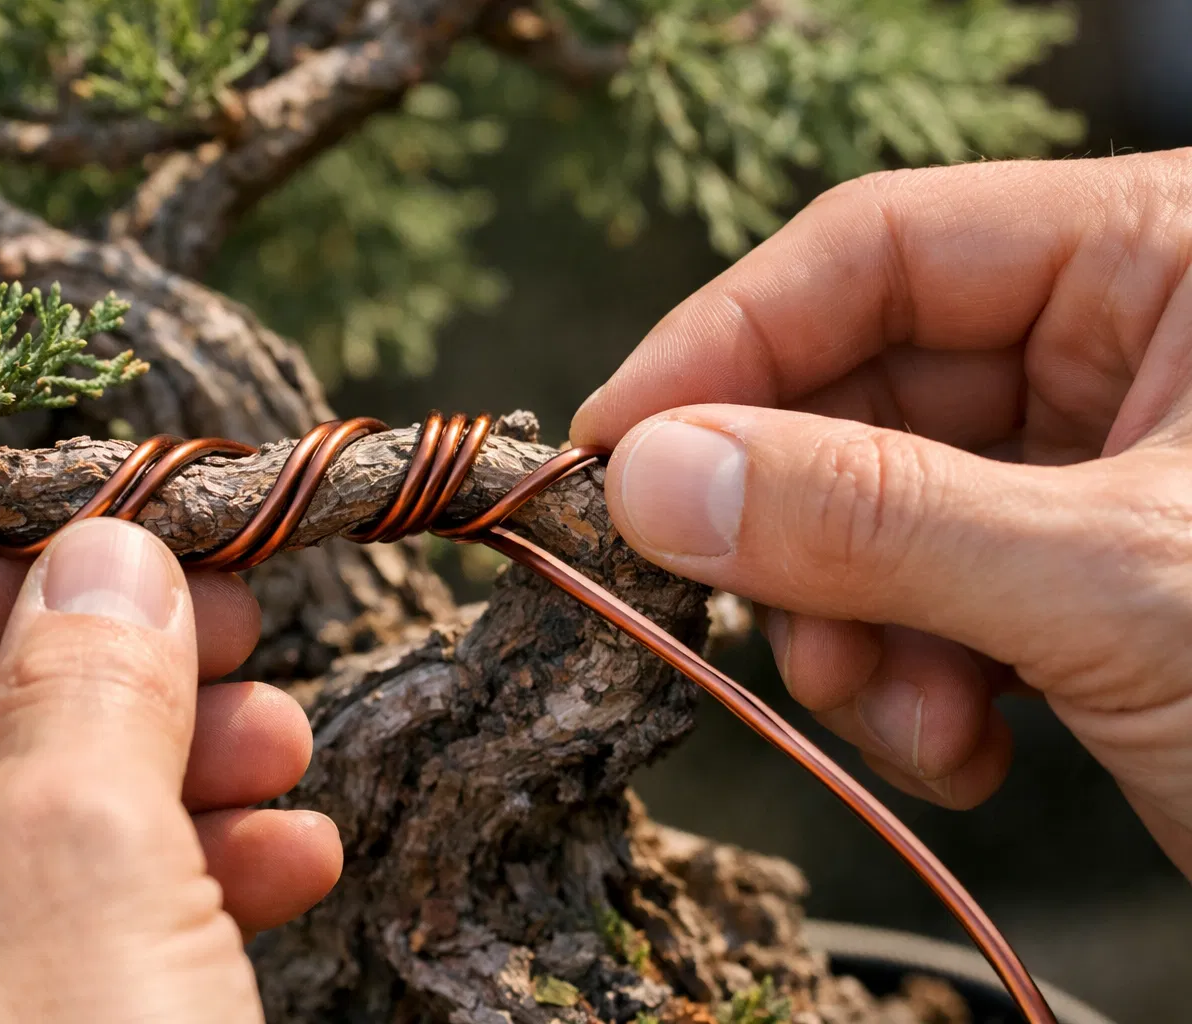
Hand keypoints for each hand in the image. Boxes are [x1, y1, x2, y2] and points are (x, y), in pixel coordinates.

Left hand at [0, 520, 341, 1022]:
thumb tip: (108, 550)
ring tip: (293, 755)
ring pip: (23, 845)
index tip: (134, 544)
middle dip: (123, 690)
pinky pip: (58, 945)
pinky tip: (294, 864)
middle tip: (247, 641)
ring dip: (173, 788)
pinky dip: (175, 894)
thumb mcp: (77, 851)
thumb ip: (90, 676)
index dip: (4, 579)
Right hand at [572, 149, 1191, 878]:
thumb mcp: (1113, 588)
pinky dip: (913, 684)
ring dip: (856, 632)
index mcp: (1171, 258)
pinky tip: (963, 750)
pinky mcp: (1083, 579)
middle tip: (749, 623)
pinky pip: (933, 600)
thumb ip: (873, 520)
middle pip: (863, 395)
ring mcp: (1100, 468)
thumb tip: (653, 475)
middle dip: (802, 533)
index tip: (618, 446)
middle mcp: (1130, 344)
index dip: (726, 342)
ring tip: (905, 720)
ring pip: (881, 515)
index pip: (882, 249)